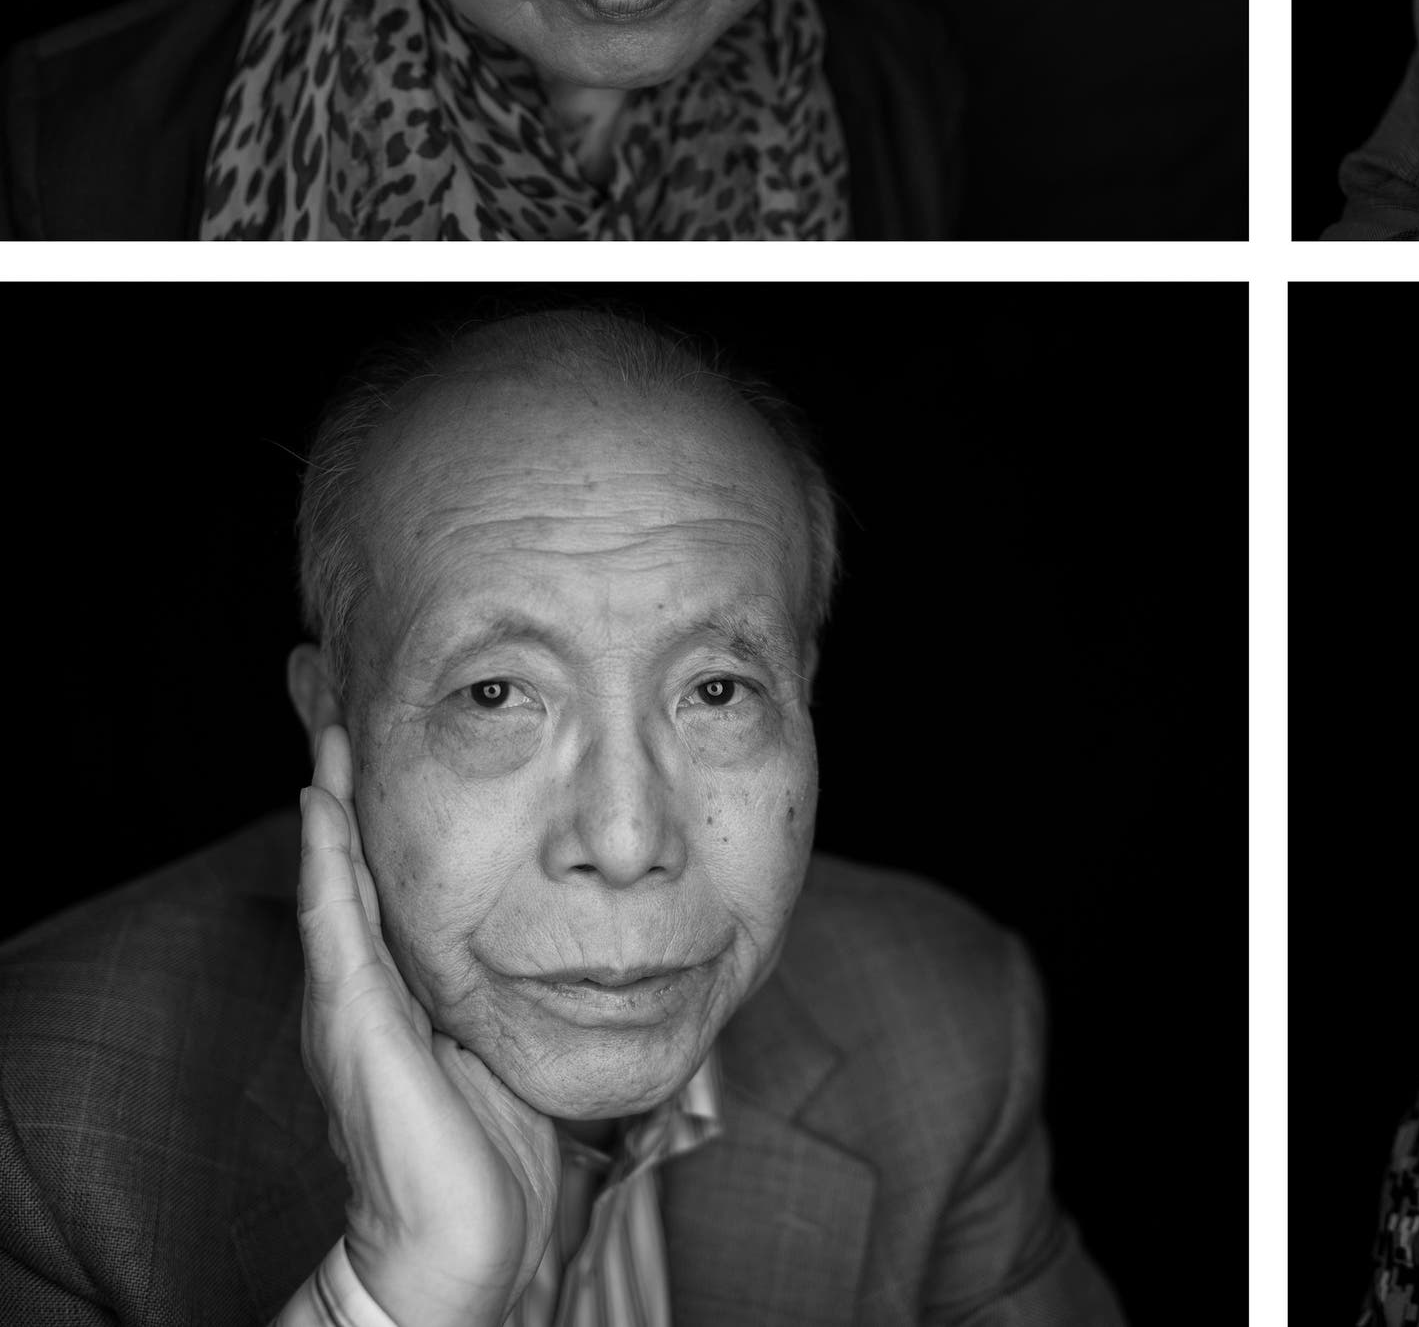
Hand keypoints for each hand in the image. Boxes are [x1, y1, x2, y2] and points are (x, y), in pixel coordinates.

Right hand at [299, 725, 562, 1326]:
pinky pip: (333, 927)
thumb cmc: (494, 1153)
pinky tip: (322, 804)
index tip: (395, 725)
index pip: (397, 876)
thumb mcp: (517, 1044)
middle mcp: (371, 987)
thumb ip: (526, 991)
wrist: (458, 1243)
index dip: (390, 806)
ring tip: (324, 719)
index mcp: (411, 989)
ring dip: (327, 798)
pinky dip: (326, 862)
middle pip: (354, 863)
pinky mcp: (354, 1024)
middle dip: (343, 782)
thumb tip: (583, 943)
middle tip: (330, 690)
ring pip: (334, 878)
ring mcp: (352, 1004)